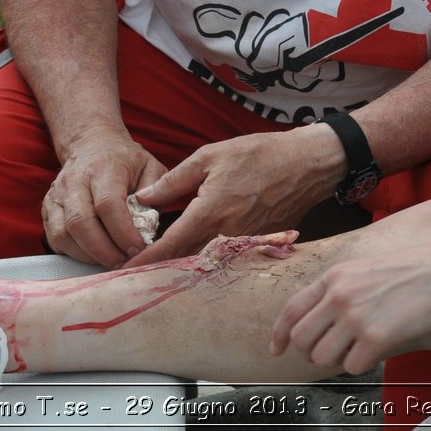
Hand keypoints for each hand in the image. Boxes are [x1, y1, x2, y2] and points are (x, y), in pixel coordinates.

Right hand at [44, 127, 166, 267]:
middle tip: (124, 265)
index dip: (123, 232)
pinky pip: (54, 238)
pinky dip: (74, 253)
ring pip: (63, 234)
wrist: (92, 145)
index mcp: (103, 167)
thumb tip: (147, 225)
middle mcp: (75, 180)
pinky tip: (94, 255)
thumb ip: (155, 194)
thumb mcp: (150, 167)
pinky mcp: (47, 208)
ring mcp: (56, 194)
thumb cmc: (125, 161)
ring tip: (111, 262)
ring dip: (88, 256)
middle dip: (104, 251)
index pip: (108, 204)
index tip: (139, 249)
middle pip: (81, 223)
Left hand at [126, 129, 338, 266]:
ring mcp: (244, 244)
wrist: (307, 164)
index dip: (144, 263)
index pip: (169, 247)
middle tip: (133, 276)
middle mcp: (226, 235)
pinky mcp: (258, 245)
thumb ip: (174, 181)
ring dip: (181, 268)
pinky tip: (194, 258)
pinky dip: (207, 261)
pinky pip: (226, 259)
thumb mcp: (210, 156)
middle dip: (159, 270)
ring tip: (158, 270)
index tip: (123, 273)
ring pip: (205, 263)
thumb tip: (144, 200)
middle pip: (185, 262)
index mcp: (209, 212)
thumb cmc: (259, 154)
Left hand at [270, 241, 430, 374]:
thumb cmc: (412, 270)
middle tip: (332, 350)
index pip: (292, 310)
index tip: (277, 349)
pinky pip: (352, 366)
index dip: (279, 334)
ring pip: (322, 357)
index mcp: (334, 276)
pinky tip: (378, 349)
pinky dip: (362, 364)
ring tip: (359, 347)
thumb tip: (319, 318)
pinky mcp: (376, 336)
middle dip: (311, 351)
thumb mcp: (364, 267)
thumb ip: (338, 289)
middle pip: (301, 339)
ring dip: (338, 358)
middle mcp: (339, 295)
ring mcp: (356, 316)